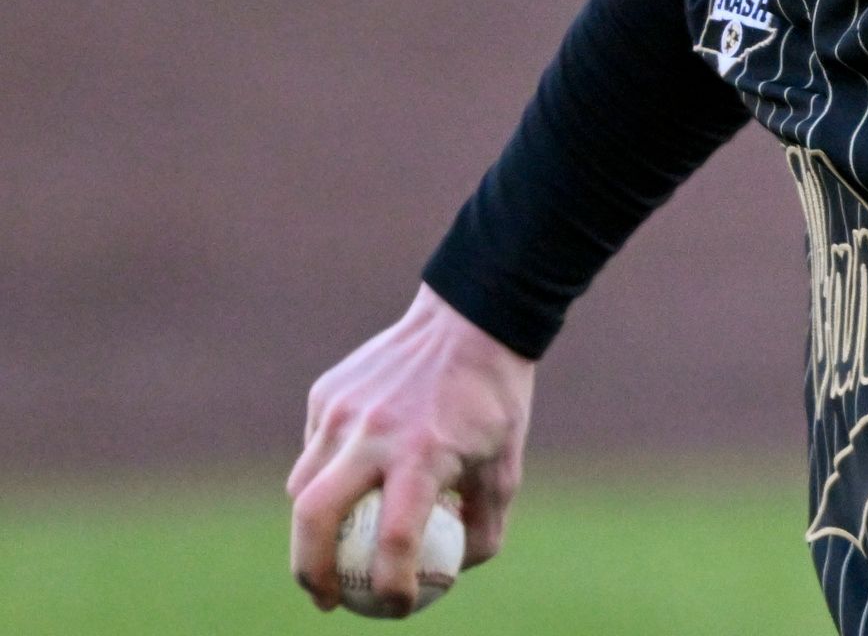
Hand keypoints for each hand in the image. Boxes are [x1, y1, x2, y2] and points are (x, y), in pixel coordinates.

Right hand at [287, 283, 535, 615]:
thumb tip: (448, 576)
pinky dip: (322, 479)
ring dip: (310, 529)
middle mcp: (374, 432)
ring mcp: (342, 410)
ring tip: (329, 553)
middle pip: (313, 518)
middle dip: (310, 574)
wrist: (470, 320)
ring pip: (302, 487)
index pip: (394, 540)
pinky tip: (346, 487)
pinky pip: (313, 452)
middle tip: (327, 600)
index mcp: (424, 454)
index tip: (397, 607)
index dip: (392, 587)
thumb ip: (481, 528)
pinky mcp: (326, 394)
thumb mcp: (505, 468)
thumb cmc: (494, 402)